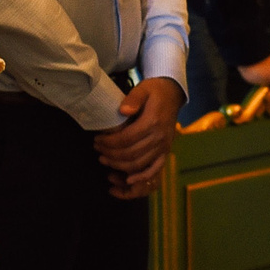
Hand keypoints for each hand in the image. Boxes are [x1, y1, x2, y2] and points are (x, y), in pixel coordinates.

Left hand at [93, 77, 183, 199]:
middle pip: (131, 154)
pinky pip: (155, 170)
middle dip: (111, 154)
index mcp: (153, 122)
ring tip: (105, 159)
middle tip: (98, 150)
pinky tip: (127, 180)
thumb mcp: (143, 89)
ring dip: (119, 166)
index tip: (97, 140)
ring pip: (139, 164)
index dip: (109, 142)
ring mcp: (164, 146)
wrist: (172, 94)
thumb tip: (123, 111)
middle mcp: (160, 137)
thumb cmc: (154, 91)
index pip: (126, 139)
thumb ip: (133, 98)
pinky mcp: (166, 151)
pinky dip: (141, 177)